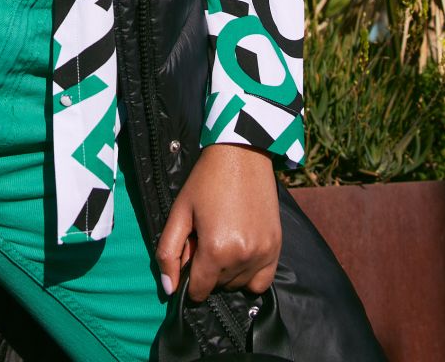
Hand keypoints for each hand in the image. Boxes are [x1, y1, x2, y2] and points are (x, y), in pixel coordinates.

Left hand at [155, 143, 280, 301]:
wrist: (241, 154)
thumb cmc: (206, 181)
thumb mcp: (179, 212)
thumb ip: (168, 253)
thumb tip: (170, 289)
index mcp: (215, 250)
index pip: (198, 290)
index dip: (188, 278)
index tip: (189, 257)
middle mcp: (242, 257)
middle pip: (218, 286)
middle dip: (207, 270)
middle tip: (205, 238)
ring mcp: (262, 253)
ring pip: (238, 284)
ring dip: (227, 272)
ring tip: (223, 240)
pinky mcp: (276, 247)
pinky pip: (262, 282)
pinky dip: (249, 276)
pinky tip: (241, 255)